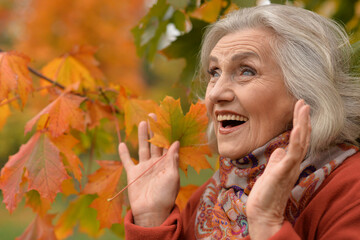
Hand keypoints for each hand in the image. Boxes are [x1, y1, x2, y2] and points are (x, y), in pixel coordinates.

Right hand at [119, 115, 179, 226]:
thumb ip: (172, 159)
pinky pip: (127, 161)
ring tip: (142, 122)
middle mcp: (156, 163)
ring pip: (143, 148)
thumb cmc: (165, 195)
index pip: (167, 144)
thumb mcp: (173, 176)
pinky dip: (124, 154)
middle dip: (154, 129)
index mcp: (167, 163)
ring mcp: (144, 168)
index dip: (167, 132)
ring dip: (142, 136)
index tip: (166, 119)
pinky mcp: (133, 173)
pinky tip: (122, 144)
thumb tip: (176, 142)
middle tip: (153, 114)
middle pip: (155, 143)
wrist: (151, 211)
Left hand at [246, 99, 310, 239]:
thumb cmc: (266, 194)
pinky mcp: (284, 172)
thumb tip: (279, 149)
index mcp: (289, 162)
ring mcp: (290, 167)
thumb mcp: (271, 172)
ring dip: (302, 123)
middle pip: (302, 137)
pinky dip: (297, 139)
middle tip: (303, 102)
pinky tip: (299, 127)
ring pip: (300, 142)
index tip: (299, 108)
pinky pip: (293, 153)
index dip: (300, 124)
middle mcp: (293, 163)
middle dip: (302, 119)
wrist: (262, 212)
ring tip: (303, 107)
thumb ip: (276, 160)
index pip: (297, 140)